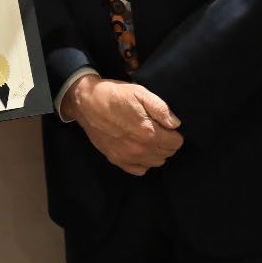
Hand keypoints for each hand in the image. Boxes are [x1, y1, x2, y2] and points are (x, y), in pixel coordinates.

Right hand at [62, 75, 182, 175]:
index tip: (169, 126)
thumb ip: (161, 109)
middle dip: (168, 143)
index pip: (175, 143)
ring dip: (157, 152)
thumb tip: (175, 124)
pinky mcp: (116, 160)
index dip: (175, 134)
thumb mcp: (140, 93)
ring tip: (149, 138)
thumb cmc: (114, 94)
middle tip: (160, 130)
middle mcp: (139, 149)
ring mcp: (127, 157)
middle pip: (167, 154)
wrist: (86, 102)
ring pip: (155, 163)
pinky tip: (139, 148)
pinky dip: (143, 162)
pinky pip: (139, 170)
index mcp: (148, 132)